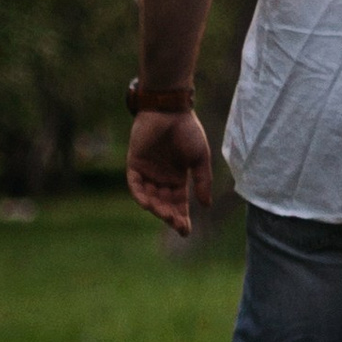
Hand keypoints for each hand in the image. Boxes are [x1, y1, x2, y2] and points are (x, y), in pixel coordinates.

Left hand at [127, 109, 213, 238]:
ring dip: (157, 208)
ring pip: (150, 197)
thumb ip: (202, 181)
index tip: (186, 232)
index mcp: (178, 178)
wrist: (170, 110)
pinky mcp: (134, 164)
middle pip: (165, 204)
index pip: (179, 203)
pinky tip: (148, 204)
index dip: (182, 218)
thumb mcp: (200, 158)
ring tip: (166, 215)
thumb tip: (206, 205)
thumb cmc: (188, 130)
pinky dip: (141, 195)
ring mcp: (147, 172)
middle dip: (170, 216)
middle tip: (177, 225)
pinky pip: (136, 185)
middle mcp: (161, 178)